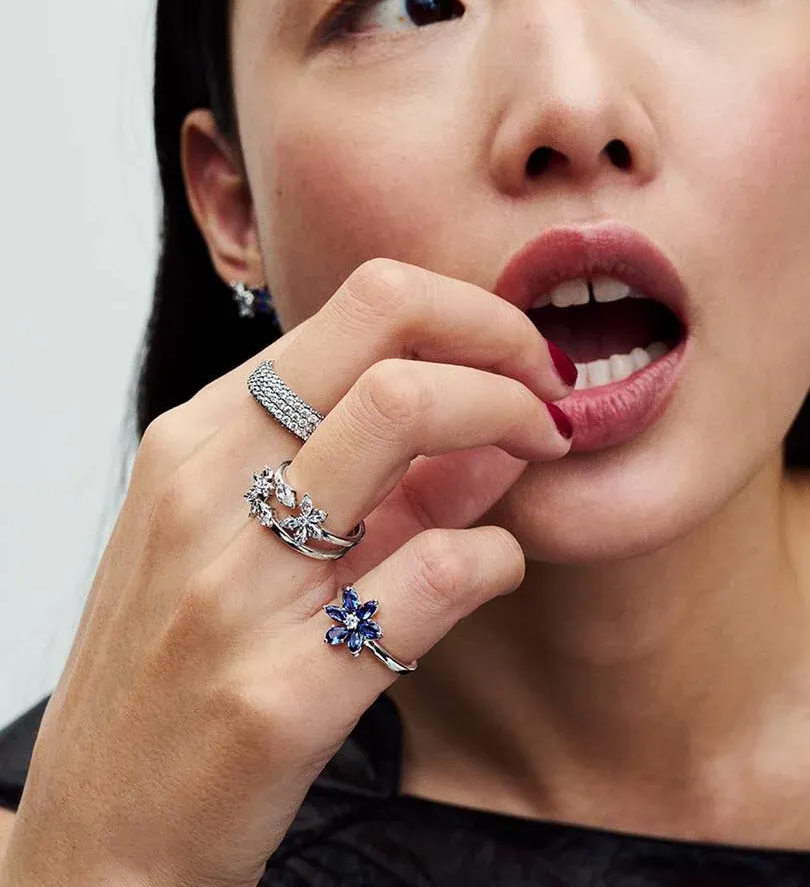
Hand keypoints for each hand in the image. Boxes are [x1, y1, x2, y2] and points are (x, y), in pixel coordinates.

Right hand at [2, 259, 574, 886]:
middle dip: (502, 347)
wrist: (102, 839)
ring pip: (401, 415)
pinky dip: (493, 555)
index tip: (516, 360)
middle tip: (547, 402)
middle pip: (384, 336)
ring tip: (536, 458)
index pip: (359, 305)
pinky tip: (491, 569)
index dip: (465, 314)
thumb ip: (371, 479)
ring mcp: (235, 585)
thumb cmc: (178, 673)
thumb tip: (491, 427)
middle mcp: (205, 489)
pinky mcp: (278, 690)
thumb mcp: (246, 545)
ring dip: (508, 423)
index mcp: (197, 440)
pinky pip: (432, 575)